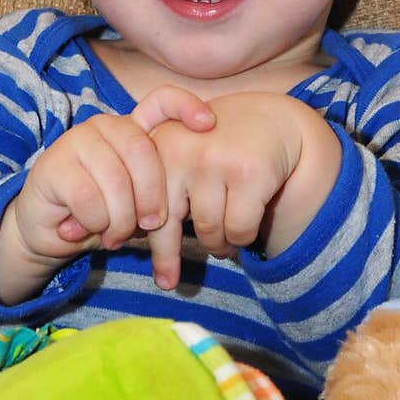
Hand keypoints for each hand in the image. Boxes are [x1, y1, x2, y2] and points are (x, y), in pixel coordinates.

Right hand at [0, 86, 214, 304]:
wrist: (48, 232)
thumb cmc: (103, 214)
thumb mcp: (139, 203)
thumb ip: (161, 191)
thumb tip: (192, 201)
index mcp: (131, 130)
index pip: (161, 101)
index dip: (185, 106)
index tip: (208, 124)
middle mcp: (105, 126)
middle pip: (142, 151)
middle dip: (152, 198)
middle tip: (148, 226)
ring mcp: (77, 141)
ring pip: (117, 181)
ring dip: (120, 220)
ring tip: (112, 234)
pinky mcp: (54, 165)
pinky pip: (89, 199)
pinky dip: (95, 224)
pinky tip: (83, 228)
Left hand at [148, 92, 341, 287]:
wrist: (272, 120)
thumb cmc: (217, 147)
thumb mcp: (178, 152)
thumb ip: (151, 187)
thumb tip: (127, 239)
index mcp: (155, 145)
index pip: (140, 207)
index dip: (143, 241)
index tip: (147, 272)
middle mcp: (179, 149)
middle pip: (165, 226)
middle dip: (170, 255)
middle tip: (171, 279)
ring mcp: (214, 160)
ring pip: (207, 232)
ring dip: (218, 243)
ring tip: (224, 234)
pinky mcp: (248, 173)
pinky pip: (239, 230)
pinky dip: (243, 237)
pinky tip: (246, 223)